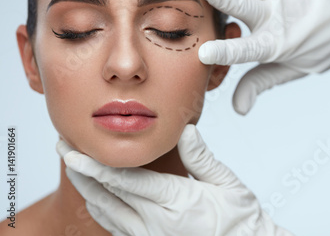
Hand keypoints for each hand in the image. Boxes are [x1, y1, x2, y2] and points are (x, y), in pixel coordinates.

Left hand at [56, 125, 292, 235]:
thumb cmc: (239, 217)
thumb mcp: (227, 183)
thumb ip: (201, 158)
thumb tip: (186, 131)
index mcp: (175, 203)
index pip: (125, 182)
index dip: (95, 166)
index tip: (72, 152)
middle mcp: (155, 223)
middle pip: (106, 195)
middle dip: (81, 171)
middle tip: (62, 148)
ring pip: (105, 212)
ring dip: (86, 188)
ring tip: (74, 166)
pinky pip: (115, 226)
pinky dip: (100, 207)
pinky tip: (95, 194)